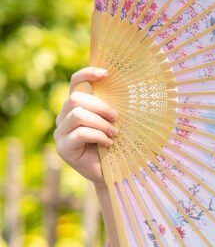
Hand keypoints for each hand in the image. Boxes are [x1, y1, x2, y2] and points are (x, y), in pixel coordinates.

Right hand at [53, 67, 117, 183]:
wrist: (113, 173)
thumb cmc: (116, 144)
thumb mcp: (114, 121)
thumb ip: (110, 106)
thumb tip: (122, 85)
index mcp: (75, 107)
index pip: (75, 83)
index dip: (87, 74)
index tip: (106, 74)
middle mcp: (64, 117)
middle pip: (75, 98)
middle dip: (99, 106)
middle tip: (116, 117)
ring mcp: (60, 133)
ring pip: (77, 115)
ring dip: (100, 123)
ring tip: (114, 132)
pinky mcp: (63, 148)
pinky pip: (80, 133)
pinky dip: (98, 136)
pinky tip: (108, 143)